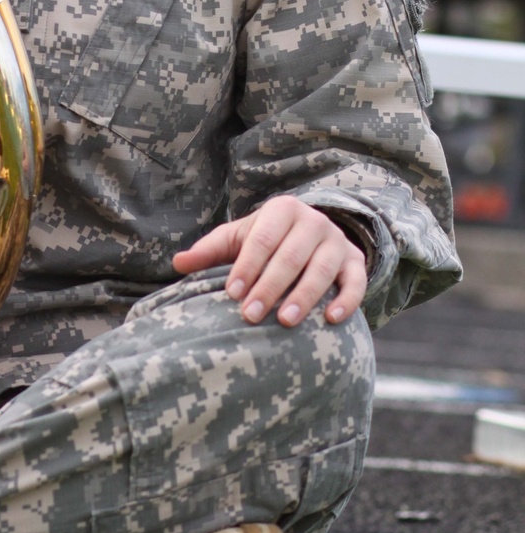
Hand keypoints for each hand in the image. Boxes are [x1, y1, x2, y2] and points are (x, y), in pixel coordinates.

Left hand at [172, 195, 367, 327]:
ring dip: (304, 296)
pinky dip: (347, 300)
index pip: (262, 239)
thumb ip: (210, 251)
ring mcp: (337, 241)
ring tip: (286, 322)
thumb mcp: (239, 238)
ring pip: (322, 269)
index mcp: (282, 210)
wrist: (312, 236)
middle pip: (290, 256)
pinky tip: (331, 319)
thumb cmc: (267, 240)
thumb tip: (177, 263)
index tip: (231, 294)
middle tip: (251, 315)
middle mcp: (313, 221)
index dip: (246, 266)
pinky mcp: (355, 262)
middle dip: (269, 287)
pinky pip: (356, 281)